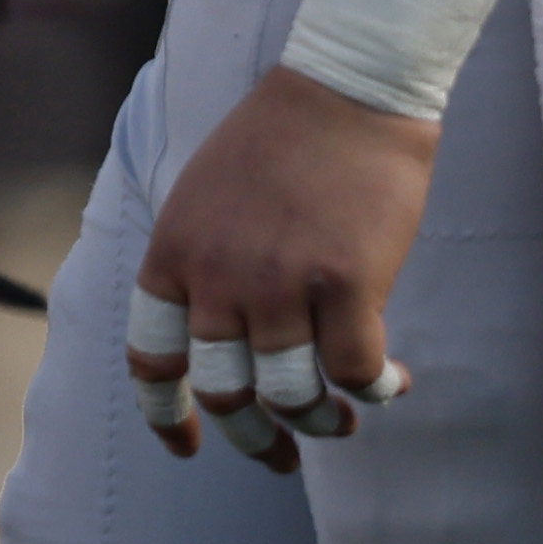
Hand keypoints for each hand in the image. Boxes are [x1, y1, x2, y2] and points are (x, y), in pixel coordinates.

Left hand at [126, 62, 435, 469]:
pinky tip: (390, 381)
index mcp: (173, 254)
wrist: (344, 91)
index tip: (189, 447)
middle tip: (280, 452)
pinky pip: (356, 373)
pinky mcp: (346, 286)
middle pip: (225, 392)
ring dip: (321, 422)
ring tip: (342, 419)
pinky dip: (375, 389)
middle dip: (253, 436)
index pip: (152, 357)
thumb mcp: (202, 198)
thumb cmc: (278, 141)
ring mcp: (281, 284)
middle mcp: (218, 277)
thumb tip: (222, 343)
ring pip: (294, 395)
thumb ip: (202, 267)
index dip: (166, 415)